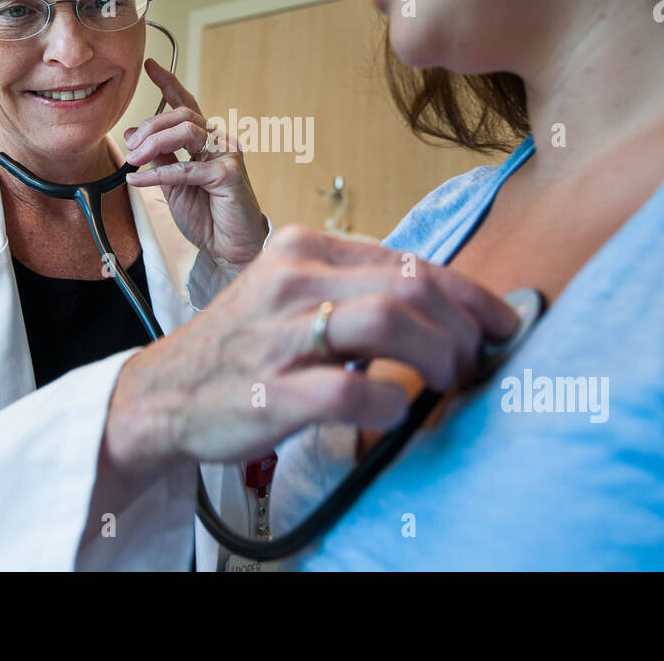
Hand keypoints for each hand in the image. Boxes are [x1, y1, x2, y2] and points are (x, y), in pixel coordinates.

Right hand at [102, 225, 520, 472]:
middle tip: (474, 362)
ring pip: (386, 322)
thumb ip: (358, 290)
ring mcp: (277, 334)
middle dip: (462, 326)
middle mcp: (291, 278)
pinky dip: (387, 405)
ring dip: (437, 354)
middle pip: (408, 285)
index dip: (468, 293)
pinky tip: (393, 415)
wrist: (162, 393)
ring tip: (447, 380)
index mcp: (304, 248)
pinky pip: (348, 392)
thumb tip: (446, 310)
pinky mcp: (267, 391)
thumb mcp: (293, 293)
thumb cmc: (243, 346)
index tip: (501, 321)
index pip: (409, 259)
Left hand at [123, 58, 267, 271]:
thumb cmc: (207, 216)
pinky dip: (157, 174)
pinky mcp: (229, 175)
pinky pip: (186, 168)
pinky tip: (137, 180)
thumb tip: (135, 135)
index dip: (169, 84)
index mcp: (207, 141)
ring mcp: (227, 156)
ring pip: (186, 132)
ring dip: (153, 144)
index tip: (149, 66)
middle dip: (150, 127)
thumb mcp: (174, 183)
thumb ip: (160, 157)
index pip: (187, 105)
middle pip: (182, 116)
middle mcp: (220, 142)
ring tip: (134, 160)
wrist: (229, 247)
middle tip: (130, 147)